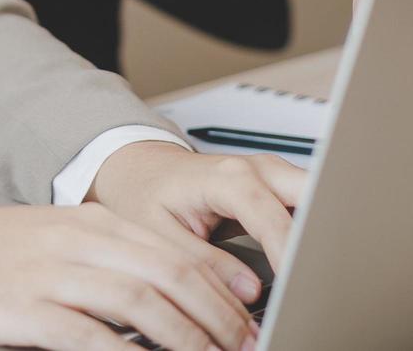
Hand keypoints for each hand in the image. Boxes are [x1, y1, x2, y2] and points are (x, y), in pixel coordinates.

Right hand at [0, 200, 259, 350]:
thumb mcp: (46, 238)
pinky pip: (92, 336)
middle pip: (170, 273)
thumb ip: (100, 254)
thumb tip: (161, 288)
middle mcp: (75, 240)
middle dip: (220, 315)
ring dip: (191, 338)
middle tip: (248, 344)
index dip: (221, 277)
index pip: (173, 245)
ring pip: (143, 302)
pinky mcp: (25, 310)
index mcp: (84, 220)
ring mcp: (50, 274)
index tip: (252, 307)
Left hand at [87, 141, 304, 287]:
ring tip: (313, 278)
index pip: (273, 220)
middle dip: (321, 239)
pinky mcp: (279, 190)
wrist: (140, 169)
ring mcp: (274, 177)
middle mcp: (259, 171)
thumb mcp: (159, 232)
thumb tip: (249, 291)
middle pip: (315, 200)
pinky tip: (305, 266)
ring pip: (320, 203)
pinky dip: (312, 236)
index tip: (298, 288)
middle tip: (316, 281)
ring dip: (321, 238)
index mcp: (228, 178)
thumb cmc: (145, 193)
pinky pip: (310, 211)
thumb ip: (203, 263)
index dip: (290, 257)